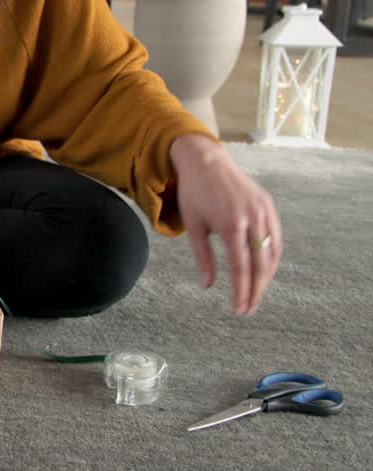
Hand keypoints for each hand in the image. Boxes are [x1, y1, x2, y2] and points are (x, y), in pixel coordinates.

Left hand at [170, 134, 281, 314]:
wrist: (206, 161)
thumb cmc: (194, 194)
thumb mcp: (194, 226)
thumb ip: (203, 257)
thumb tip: (208, 285)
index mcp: (231, 225)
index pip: (241, 268)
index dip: (242, 291)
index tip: (239, 309)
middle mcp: (252, 218)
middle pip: (260, 264)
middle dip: (256, 290)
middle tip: (248, 309)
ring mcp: (263, 211)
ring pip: (272, 252)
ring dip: (266, 276)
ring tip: (255, 294)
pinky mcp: (268, 205)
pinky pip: (276, 237)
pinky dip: (271, 256)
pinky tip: (263, 270)